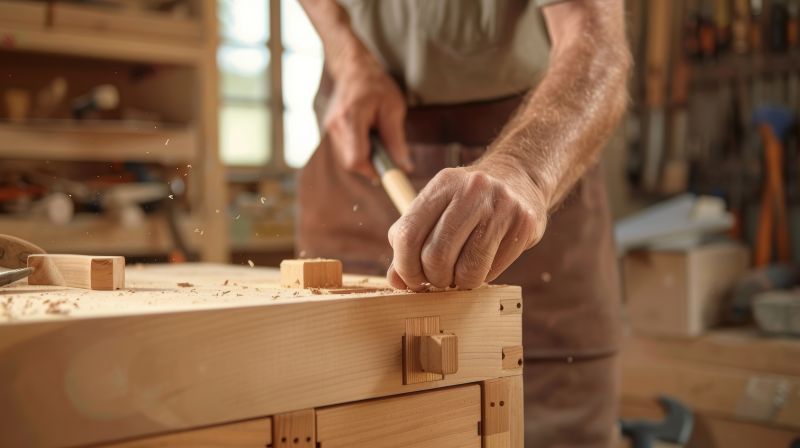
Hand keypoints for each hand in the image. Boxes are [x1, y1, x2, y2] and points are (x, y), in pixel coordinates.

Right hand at [323, 55, 412, 177]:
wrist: (353, 69)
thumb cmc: (376, 85)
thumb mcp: (393, 108)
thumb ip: (396, 140)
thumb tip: (404, 167)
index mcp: (351, 117)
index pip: (356, 159)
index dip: (372, 171)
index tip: (386, 173)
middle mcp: (336, 125)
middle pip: (350, 163)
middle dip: (370, 165)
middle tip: (386, 156)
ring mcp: (329, 128)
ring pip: (347, 159)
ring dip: (364, 157)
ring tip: (376, 140)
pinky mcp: (329, 130)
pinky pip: (344, 151)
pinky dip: (358, 150)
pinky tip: (367, 137)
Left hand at [387, 156, 549, 289]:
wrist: (520, 177)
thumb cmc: (469, 202)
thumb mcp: (436, 209)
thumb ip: (412, 241)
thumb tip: (395, 281)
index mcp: (443, 183)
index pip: (407, 235)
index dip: (404, 267)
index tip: (410, 278)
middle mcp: (472, 190)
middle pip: (435, 256)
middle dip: (432, 278)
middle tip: (438, 278)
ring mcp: (501, 206)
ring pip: (466, 270)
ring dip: (457, 282)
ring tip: (459, 274)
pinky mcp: (524, 224)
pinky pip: (491, 271)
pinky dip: (480, 278)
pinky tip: (481, 264)